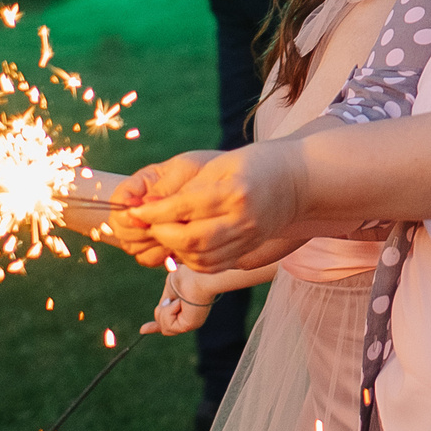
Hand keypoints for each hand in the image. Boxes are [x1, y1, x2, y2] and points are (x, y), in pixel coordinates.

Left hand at [126, 144, 307, 272]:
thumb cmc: (253, 165)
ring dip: (174, 248)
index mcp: (235, 191)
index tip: (133, 210)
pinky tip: (183, 245)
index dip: (153, 212)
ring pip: (200, 257)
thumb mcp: (220, 164)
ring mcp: (248, 238)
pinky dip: (191, 259)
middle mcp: (243, 219)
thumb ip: (187, 187)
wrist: (297, 181)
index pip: (184, 208)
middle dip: (161, 233)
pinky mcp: (248, 250)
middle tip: (147, 223)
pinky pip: (213, 265)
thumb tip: (148, 205)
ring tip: (164, 232)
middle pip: (191, 239)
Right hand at [140, 267, 215, 335]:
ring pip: (164, 327)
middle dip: (162, 315)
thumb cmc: (186, 277)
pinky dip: (169, 311)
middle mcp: (190, 319)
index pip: (170, 323)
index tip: (143, 330)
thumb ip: (165, 303)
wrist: (196, 275)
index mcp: (187, 310)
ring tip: (177, 299)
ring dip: (165, 310)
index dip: (155, 327)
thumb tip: (162, 308)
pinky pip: (167, 325)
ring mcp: (190, 324)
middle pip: (164, 327)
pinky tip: (179, 303)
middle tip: (175, 302)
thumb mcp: (170, 291)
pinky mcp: (188, 326)